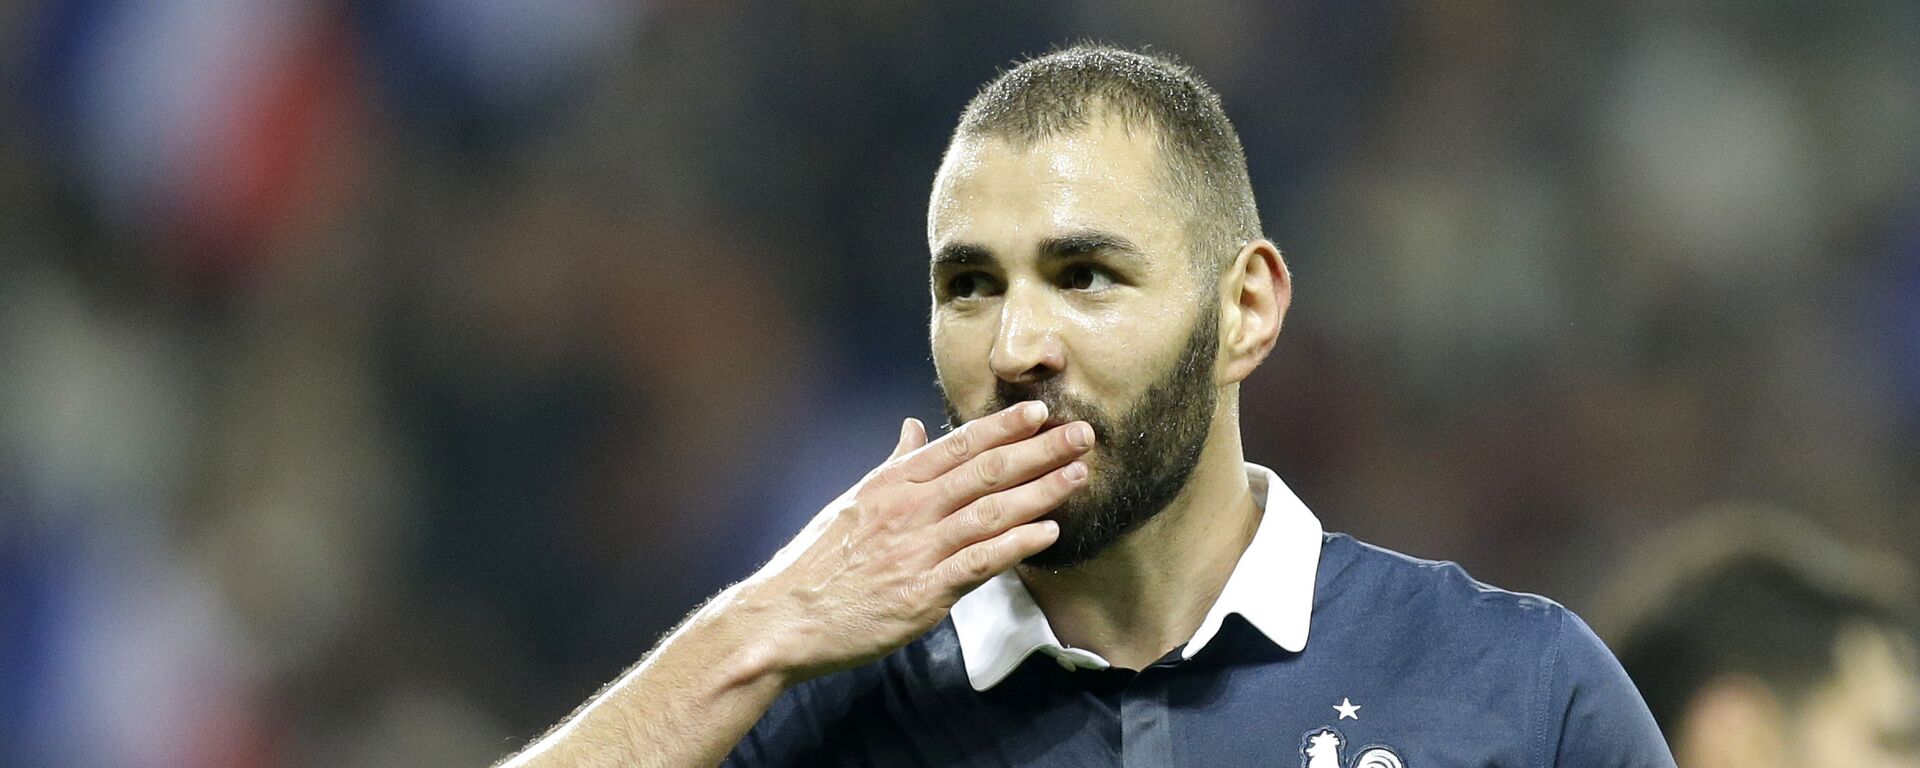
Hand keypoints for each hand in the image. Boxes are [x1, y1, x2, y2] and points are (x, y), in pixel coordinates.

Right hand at [730, 401, 1093, 684]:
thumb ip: (895, 465)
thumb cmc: (818, 563)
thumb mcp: (853, 501)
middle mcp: (907, 508)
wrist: (782, 618)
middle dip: (1039, 450)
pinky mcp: (923, 593)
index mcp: (891, 483)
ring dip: (1040, 491)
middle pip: (984, 470)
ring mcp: (916, 549)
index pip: (957, 445)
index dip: (1003, 426)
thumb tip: (915, 426)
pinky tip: (1047, 533)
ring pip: (989, 512)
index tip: (1040, 410)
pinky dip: (1015, 545)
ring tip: (1079, 475)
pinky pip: (978, 563)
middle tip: (1083, 434)